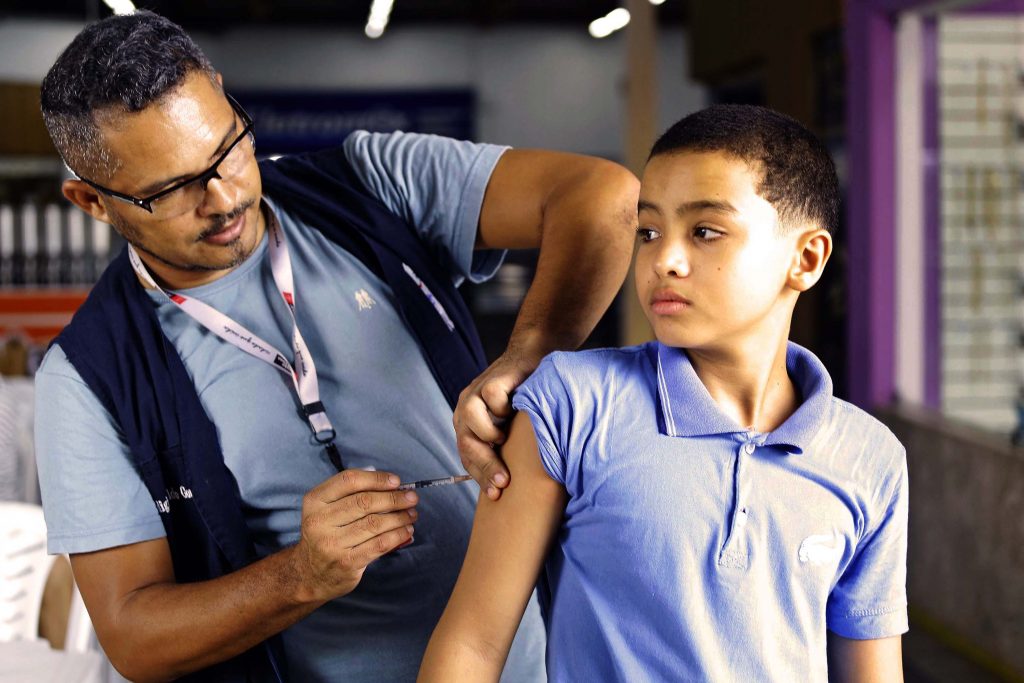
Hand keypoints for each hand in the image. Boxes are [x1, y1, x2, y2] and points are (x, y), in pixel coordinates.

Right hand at [291, 469, 417, 604]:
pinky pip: (379, 544)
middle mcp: (320, 520)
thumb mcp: (326, 509)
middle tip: (411, 498)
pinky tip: (406, 530)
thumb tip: (390, 485)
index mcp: (315, 501)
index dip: (376, 478)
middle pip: (364, 502)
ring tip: (411, 514)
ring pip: (375, 523)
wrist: (309, 574)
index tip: (396, 481)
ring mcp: (331, 543)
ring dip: (399, 517)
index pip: (349, 480)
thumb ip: (351, 494)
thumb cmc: (326, 534)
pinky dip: (397, 535)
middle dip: (394, 498)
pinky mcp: (346, 562)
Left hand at [454, 351, 535, 500]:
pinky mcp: (492, 379)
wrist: (532, 357)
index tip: (496, 495)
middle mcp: (466, 411)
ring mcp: (476, 393)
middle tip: (504, 482)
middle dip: (486, 466)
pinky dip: (503, 409)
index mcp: (467, 425)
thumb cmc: (523, 398)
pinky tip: (516, 410)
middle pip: (467, 444)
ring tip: (506, 439)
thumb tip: (509, 485)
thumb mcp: (511, 426)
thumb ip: (505, 447)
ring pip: (472, 421)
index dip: (481, 477)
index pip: (467, 457)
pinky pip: (492, 399)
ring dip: (490, 435)